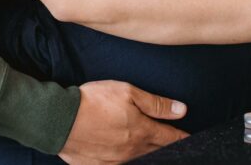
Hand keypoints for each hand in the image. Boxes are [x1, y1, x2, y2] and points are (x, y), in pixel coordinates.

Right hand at [59, 80, 187, 164]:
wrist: (60, 119)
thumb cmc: (93, 101)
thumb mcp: (126, 92)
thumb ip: (155, 103)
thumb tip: (182, 110)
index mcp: (141, 130)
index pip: (170, 137)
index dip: (182, 137)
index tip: (190, 138)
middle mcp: (132, 150)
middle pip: (157, 151)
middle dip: (167, 147)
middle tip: (174, 145)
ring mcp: (117, 161)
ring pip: (141, 160)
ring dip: (149, 155)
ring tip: (153, 151)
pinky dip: (127, 162)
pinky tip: (127, 157)